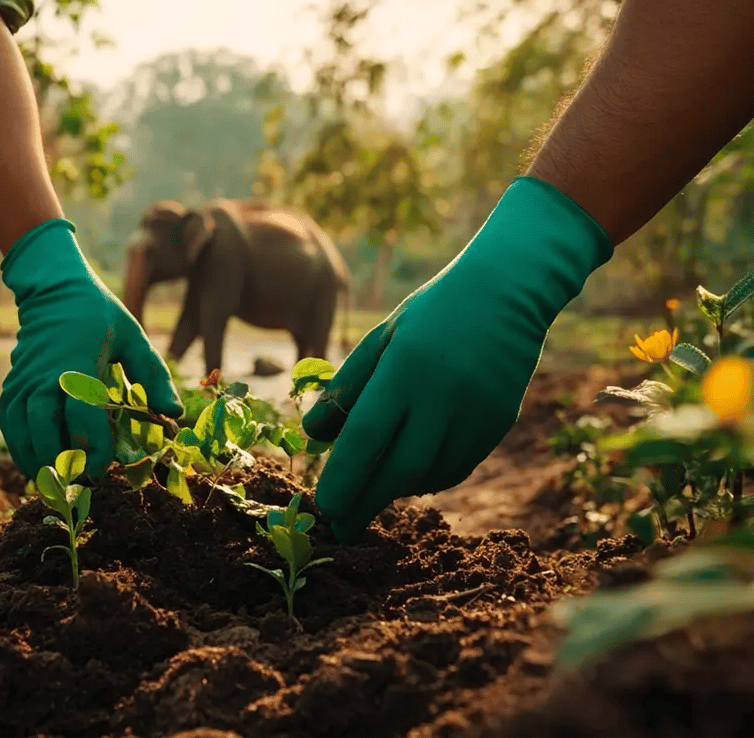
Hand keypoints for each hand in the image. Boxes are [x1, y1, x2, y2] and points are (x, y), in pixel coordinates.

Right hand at [0, 219, 182, 478]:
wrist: (54, 291)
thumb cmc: (99, 317)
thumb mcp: (132, 337)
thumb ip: (153, 375)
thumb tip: (173, 413)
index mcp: (78, 362)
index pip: (81, 412)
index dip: (92, 444)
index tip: (104, 468)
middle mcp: (45, 374)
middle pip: (43, 427)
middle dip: (60, 461)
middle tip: (80, 483)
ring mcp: (24, 380)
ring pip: (21, 430)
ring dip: (36, 461)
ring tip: (56, 483)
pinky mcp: (12, 385)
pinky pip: (9, 423)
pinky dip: (18, 448)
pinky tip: (35, 467)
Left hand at [302, 177, 614, 542]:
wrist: (508, 292)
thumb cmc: (430, 314)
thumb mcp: (381, 338)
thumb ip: (347, 388)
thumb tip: (312, 436)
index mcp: (406, 368)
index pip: (368, 437)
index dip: (344, 478)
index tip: (324, 508)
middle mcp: (445, 395)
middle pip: (399, 468)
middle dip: (366, 503)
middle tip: (341, 528)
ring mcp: (478, 412)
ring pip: (430, 473)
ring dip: (395, 490)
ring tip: (369, 496)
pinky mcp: (500, 423)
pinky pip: (457, 466)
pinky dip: (428, 478)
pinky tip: (408, 477)